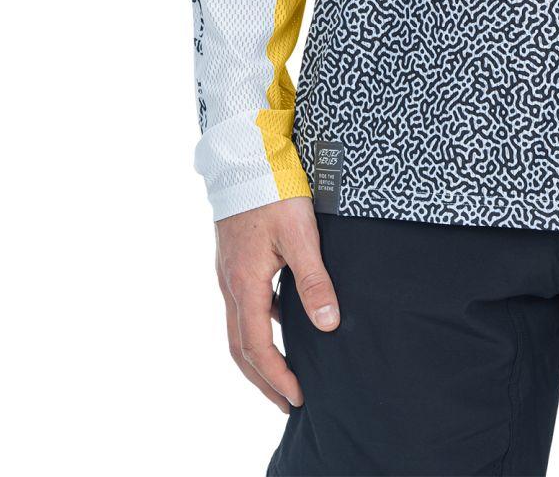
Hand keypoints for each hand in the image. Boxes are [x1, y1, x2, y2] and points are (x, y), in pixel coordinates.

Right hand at [214, 196, 339, 412]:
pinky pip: (243, 305)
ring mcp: (229, 272)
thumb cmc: (273, 189)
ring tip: (283, 372)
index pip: (256, 347)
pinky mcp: (235, 259)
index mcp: (245, 283)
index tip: (297, 398)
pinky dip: (258, 326)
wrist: (244, 155)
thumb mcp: (300, 234)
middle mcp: (231, 283)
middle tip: (286, 403)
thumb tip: (328, 325)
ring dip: (258, 356)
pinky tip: (281, 321)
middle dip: (262, 380)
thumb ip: (313, 281)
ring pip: (238, 327)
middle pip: (239, 347)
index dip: (276, 377)